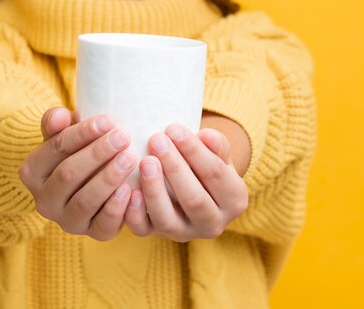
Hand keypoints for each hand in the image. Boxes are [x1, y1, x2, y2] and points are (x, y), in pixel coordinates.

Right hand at [19, 107, 135, 240]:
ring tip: (129, 158)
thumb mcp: (64, 133)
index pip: (55, 149)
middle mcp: (44, 201)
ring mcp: (67, 221)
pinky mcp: (93, 234)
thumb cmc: (78, 150)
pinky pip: (104, 225)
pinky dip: (118, 208)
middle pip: (68, 175)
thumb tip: (61, 116)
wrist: (94, 180)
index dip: (81, 134)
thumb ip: (57, 122)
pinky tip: (132, 189)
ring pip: (85, 201)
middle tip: (123, 137)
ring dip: (108, 178)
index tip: (107, 120)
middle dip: (97, 154)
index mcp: (32, 172)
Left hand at [124, 123, 247, 241]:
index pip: (215, 175)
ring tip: (145, 161)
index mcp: (234, 200)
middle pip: (194, 200)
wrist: (190, 184)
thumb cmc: (203, 163)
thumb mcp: (216, 152)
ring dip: (154, 190)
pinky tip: (129, 189)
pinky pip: (142, 230)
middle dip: (174, 168)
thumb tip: (206, 136)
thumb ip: (216, 144)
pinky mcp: (157, 235)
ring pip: (168, 220)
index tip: (174, 129)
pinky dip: (134, 212)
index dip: (195, 151)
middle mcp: (213, 223)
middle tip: (156, 140)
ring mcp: (184, 233)